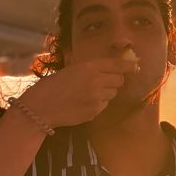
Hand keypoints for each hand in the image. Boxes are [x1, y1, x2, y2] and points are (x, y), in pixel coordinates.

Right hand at [19, 58, 139, 127]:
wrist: (40, 107)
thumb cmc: (52, 86)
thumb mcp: (71, 69)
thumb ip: (91, 67)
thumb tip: (110, 65)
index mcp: (89, 67)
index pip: (117, 64)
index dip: (129, 65)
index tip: (135, 66)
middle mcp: (96, 81)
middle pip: (119, 80)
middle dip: (114, 81)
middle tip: (102, 82)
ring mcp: (97, 98)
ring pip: (112, 94)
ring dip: (106, 93)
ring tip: (88, 94)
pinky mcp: (95, 111)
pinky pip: (104, 105)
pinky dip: (98, 104)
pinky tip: (83, 103)